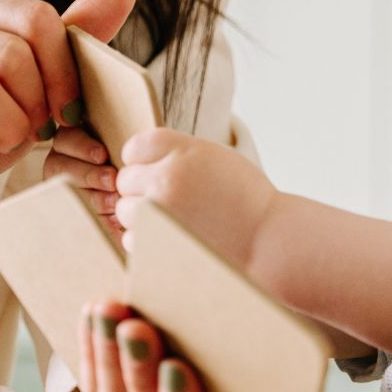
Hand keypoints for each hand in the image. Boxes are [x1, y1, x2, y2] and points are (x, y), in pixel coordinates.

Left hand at [117, 131, 275, 265]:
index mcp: (182, 151)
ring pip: (124, 210)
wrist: (266, 239)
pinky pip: (131, 238)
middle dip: (142, 190)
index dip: (144, 160)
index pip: (135, 147)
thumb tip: (136, 160)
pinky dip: (147, 241)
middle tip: (173, 200)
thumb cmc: (244, 198)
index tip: (158, 171)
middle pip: (126, 180)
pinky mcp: (155, 244)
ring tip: (175, 220)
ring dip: (141, 216)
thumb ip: (177, 154)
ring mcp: (157, 214)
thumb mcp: (215, 157)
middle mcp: (165, 179)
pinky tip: (174, 238)